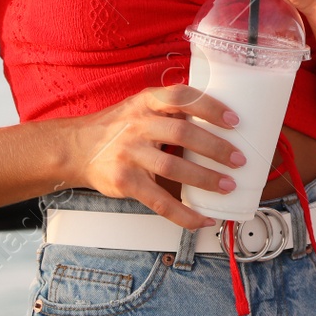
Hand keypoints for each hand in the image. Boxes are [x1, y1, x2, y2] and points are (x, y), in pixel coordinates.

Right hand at [71, 84, 247, 229]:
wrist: (76, 148)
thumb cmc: (117, 127)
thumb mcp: (140, 105)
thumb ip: (170, 108)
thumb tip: (217, 119)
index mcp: (146, 101)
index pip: (182, 97)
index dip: (211, 107)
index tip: (235, 122)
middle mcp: (137, 125)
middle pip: (183, 133)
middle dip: (216, 148)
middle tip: (239, 160)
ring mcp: (130, 154)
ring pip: (174, 167)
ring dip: (206, 179)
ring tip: (228, 185)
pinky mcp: (125, 182)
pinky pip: (160, 201)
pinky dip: (185, 213)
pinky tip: (203, 218)